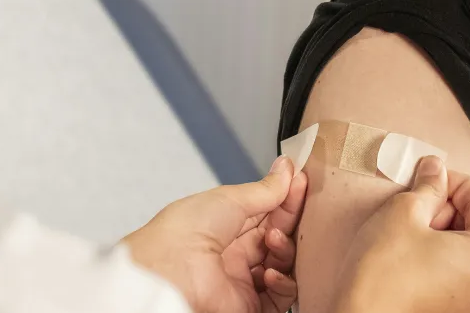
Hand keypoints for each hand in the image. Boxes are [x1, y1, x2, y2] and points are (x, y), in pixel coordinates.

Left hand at [123, 156, 308, 312]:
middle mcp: (234, 255)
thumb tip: (286, 171)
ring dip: (286, 249)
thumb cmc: (183, 232)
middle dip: (289, 220)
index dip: (285, 198)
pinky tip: (271, 271)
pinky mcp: (249, 306)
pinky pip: (281, 297)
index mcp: (224, 227)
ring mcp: (242, 281)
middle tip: (299, 203)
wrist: (167, 271)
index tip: (301, 181)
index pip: (266, 212)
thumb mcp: (228, 199)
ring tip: (274, 239)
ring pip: (283, 265)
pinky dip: (283, 283)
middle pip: (278, 237)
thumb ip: (263, 190)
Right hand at [334, 156, 469, 312]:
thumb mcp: (403, 213)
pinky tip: (416, 252)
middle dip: (452, 209)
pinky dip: (445, 259)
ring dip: (448, 233)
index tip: (432, 175)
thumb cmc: (382, 276)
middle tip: (420, 201)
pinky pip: (462, 277)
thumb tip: (436, 170)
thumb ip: (428, 186)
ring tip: (415, 227)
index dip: (455, 182)